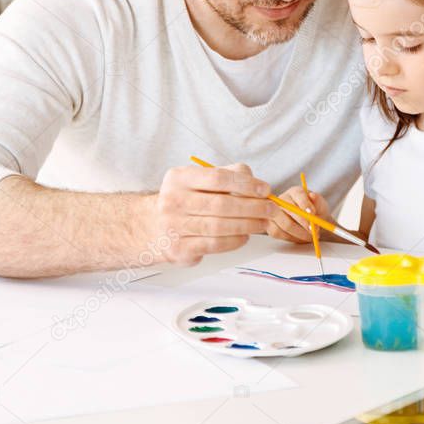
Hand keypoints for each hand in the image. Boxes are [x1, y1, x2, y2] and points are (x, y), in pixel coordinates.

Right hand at [152, 162, 273, 265]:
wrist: (152, 226)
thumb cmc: (186, 200)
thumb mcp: (200, 179)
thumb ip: (228, 174)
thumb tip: (256, 183)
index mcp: (179, 178)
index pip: (218, 178)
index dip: (246, 184)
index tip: (265, 189)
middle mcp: (173, 201)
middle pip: (221, 204)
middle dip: (253, 207)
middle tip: (271, 209)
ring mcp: (173, 227)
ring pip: (219, 226)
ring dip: (247, 225)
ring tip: (262, 223)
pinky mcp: (179, 249)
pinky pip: (214, 245)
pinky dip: (234, 241)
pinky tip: (245, 235)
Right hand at [267, 185, 330, 243]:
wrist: (312, 224)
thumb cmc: (316, 213)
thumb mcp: (321, 206)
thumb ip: (318, 201)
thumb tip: (313, 196)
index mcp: (295, 191)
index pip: (298, 195)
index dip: (305, 204)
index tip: (312, 214)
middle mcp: (282, 200)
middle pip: (290, 210)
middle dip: (303, 222)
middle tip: (314, 231)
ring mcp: (273, 212)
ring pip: (284, 223)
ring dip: (299, 233)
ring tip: (310, 237)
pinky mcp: (269, 225)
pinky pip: (277, 232)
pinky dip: (291, 238)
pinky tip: (300, 238)